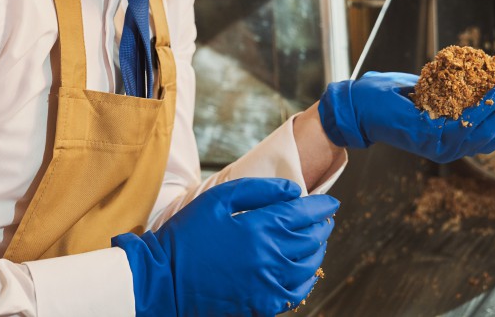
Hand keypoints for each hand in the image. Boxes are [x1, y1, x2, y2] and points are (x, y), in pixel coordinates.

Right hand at [112, 177, 337, 316]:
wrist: (163, 280)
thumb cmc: (188, 234)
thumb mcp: (218, 199)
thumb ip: (259, 190)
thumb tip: (293, 190)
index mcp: (259, 228)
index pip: (305, 214)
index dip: (322, 206)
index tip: (331, 202)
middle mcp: (270, 257)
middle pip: (311, 240)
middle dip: (323, 226)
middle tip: (325, 219)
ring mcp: (267, 284)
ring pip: (309, 267)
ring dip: (318, 251)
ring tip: (318, 241)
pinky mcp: (261, 304)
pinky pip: (296, 293)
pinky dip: (307, 280)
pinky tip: (305, 272)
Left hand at [318, 71, 494, 163]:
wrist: (359, 103)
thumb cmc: (392, 96)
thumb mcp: (433, 90)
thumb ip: (456, 89)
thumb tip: (482, 72)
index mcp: (452, 140)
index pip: (494, 133)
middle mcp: (449, 149)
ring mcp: (437, 147)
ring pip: (483, 133)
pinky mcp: (425, 138)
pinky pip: (462, 126)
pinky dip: (482, 110)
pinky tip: (494, 91)